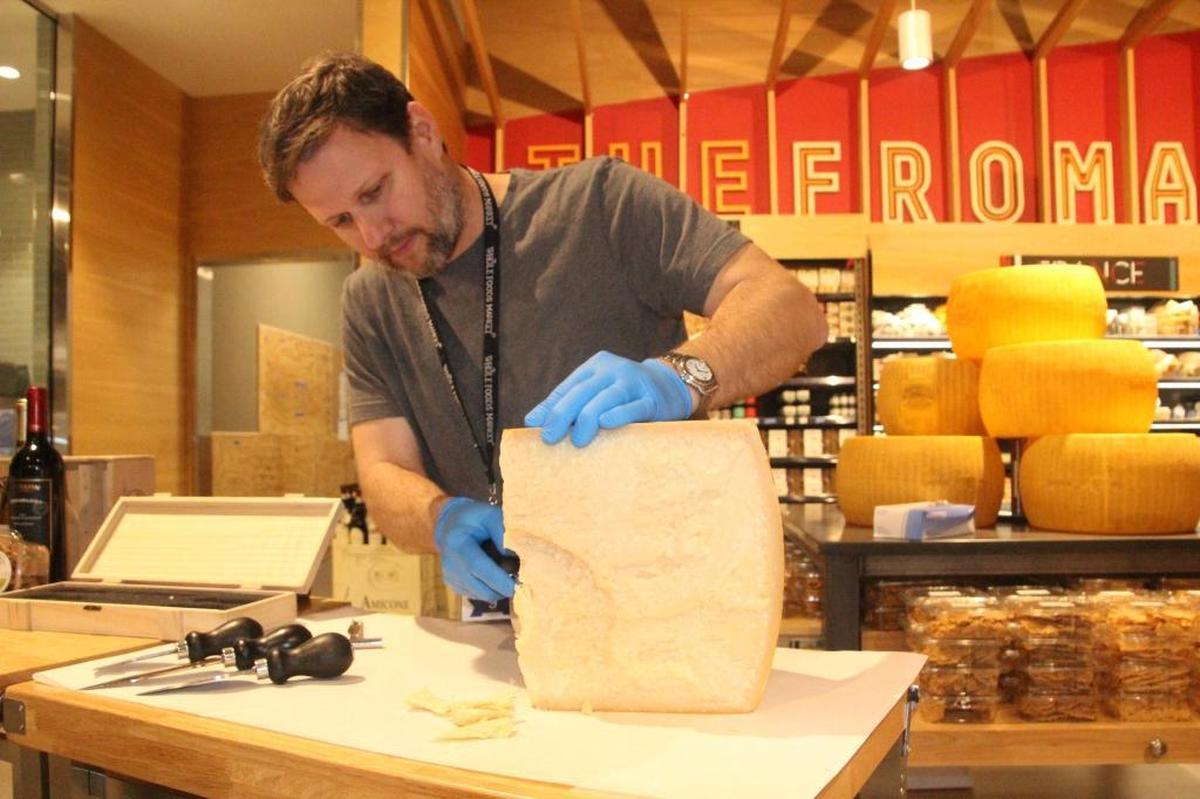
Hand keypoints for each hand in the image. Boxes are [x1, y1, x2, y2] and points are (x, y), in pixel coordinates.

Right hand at [434, 497, 514, 601]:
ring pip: (481, 595)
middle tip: (518, 579)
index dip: (497, 579)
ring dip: (496, 590)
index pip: (477, 566)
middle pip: (480, 587)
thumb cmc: (475, 518)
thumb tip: (510, 556)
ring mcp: (450, 577)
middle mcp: (450, 564)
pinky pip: (477, 595)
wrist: (452, 525)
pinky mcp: (454, 585)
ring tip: (505, 573)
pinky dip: (489, 589)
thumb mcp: (489, 515)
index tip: (515, 586)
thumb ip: (501, 531)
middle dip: (502, 589)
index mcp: (457, 543)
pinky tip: (492, 575)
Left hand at [524, 350, 692, 446]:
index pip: (568, 387)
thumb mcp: (596, 393)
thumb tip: (531, 422)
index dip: (551, 407)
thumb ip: (567, 403)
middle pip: (583, 391)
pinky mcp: (652, 400)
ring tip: (577, 440)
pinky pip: (634, 407)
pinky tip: (606, 423)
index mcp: (596, 366)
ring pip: (606, 397)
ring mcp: (634, 383)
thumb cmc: (626, 394)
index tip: (536, 428)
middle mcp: (613, 370)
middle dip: (563, 414)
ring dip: (588, 418)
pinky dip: (619, 414)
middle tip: (550, 438)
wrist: (671, 386)